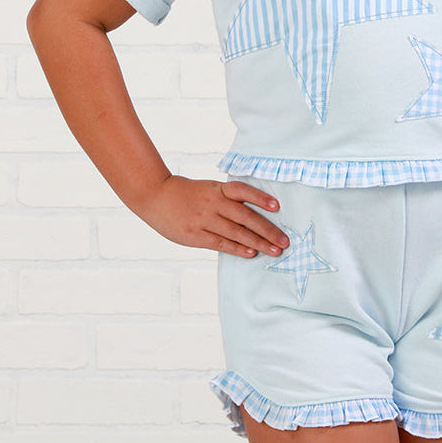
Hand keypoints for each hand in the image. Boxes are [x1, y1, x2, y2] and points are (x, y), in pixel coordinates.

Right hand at [137, 175, 289, 257]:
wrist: (156, 196)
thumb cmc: (188, 193)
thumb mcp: (209, 188)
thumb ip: (228, 198)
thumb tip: (255, 213)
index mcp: (218, 189)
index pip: (242, 191)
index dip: (260, 198)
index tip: (277, 206)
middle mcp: (213, 203)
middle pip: (245, 217)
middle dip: (267, 230)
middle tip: (285, 240)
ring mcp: (204, 220)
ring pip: (236, 233)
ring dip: (258, 243)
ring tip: (275, 250)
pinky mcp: (195, 236)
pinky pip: (221, 243)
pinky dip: (237, 249)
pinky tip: (251, 254)